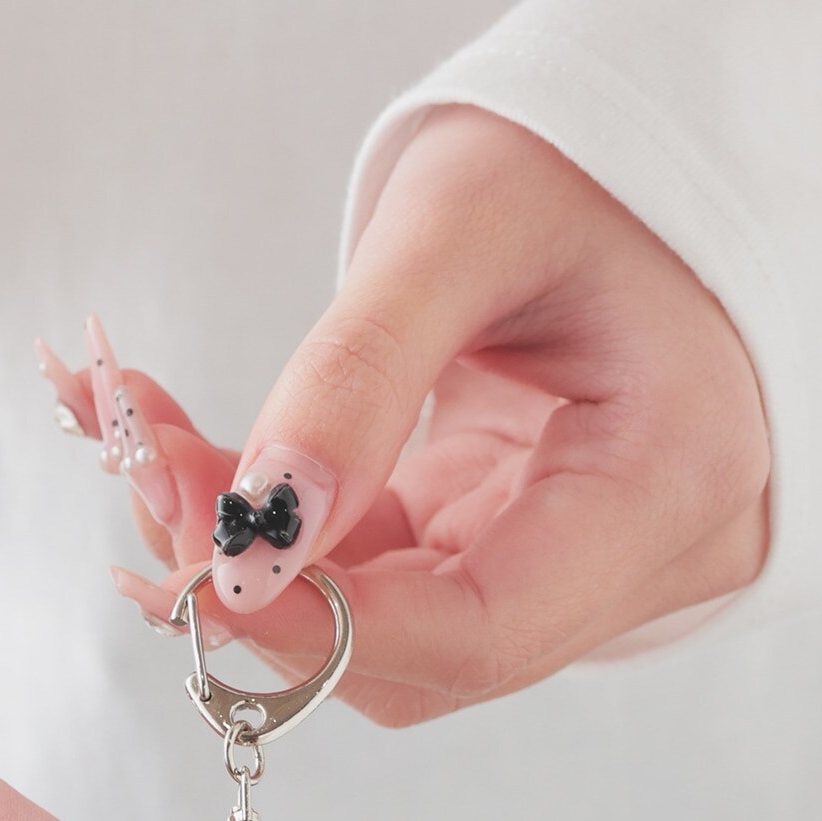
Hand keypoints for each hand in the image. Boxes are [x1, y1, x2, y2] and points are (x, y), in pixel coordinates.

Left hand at [50, 108, 770, 726]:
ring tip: (158, 454)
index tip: (198, 569)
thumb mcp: (466, 222)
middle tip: (151, 481)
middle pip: (426, 654)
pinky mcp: (506, 543)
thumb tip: (260, 528)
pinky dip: (285, 532)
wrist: (624, 166)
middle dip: (270, 590)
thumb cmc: (588, 166)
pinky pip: (382, 576)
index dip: (328, 630)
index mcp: (670, 480)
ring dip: (259, 563)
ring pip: (388, 629)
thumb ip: (358, 375)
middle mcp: (637, 556)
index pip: (485, 631)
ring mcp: (571, 562)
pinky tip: (204, 463)